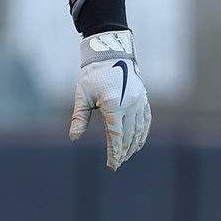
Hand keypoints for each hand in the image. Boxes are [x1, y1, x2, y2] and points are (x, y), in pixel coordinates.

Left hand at [69, 30, 151, 169]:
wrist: (111, 55)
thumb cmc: (92, 76)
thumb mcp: (82, 96)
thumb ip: (79, 118)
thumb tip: (74, 138)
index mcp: (114, 104)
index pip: (115, 136)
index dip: (114, 153)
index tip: (111, 165)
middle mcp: (130, 105)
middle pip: (128, 137)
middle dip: (123, 152)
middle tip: (116, 164)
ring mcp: (140, 103)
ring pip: (139, 131)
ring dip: (133, 146)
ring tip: (125, 157)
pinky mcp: (144, 101)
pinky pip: (146, 122)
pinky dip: (142, 135)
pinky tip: (137, 143)